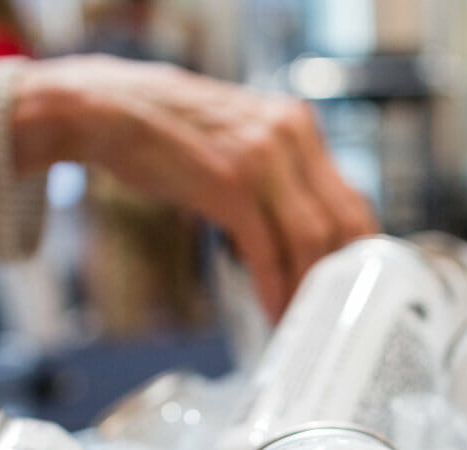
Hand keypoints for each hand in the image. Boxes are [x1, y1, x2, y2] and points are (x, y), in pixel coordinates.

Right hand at [12, 55, 379, 320]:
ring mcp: (262, 157)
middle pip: (342, 223)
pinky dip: (276, 289)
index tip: (353, 291)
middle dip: (340, 280)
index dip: (359, 254)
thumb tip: (300, 234)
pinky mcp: (229, 183)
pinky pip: (268, 249)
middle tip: (331, 318)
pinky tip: (273, 313)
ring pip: (311, 240)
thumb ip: (275, 175)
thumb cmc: (168, 133)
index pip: (352, 199)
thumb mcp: (239, 138)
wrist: (106, 108)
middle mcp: (289, 135)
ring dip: (308, 292)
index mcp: (298, 124)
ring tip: (299, 323)